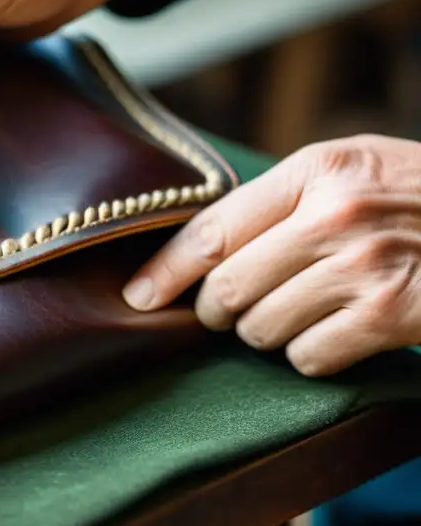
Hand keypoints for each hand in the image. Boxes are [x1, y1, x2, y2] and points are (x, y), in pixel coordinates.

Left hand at [123, 135, 420, 376]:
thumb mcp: (355, 168)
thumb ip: (285, 196)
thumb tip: (204, 246)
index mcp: (315, 169)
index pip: (212, 229)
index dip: (164, 270)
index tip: (135, 297)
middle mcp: (333, 213)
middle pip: (226, 288)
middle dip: (218, 312)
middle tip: (230, 314)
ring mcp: (362, 265)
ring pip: (260, 328)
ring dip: (267, 334)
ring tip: (298, 314)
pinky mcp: (389, 316)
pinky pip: (306, 356)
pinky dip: (310, 356)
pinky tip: (336, 334)